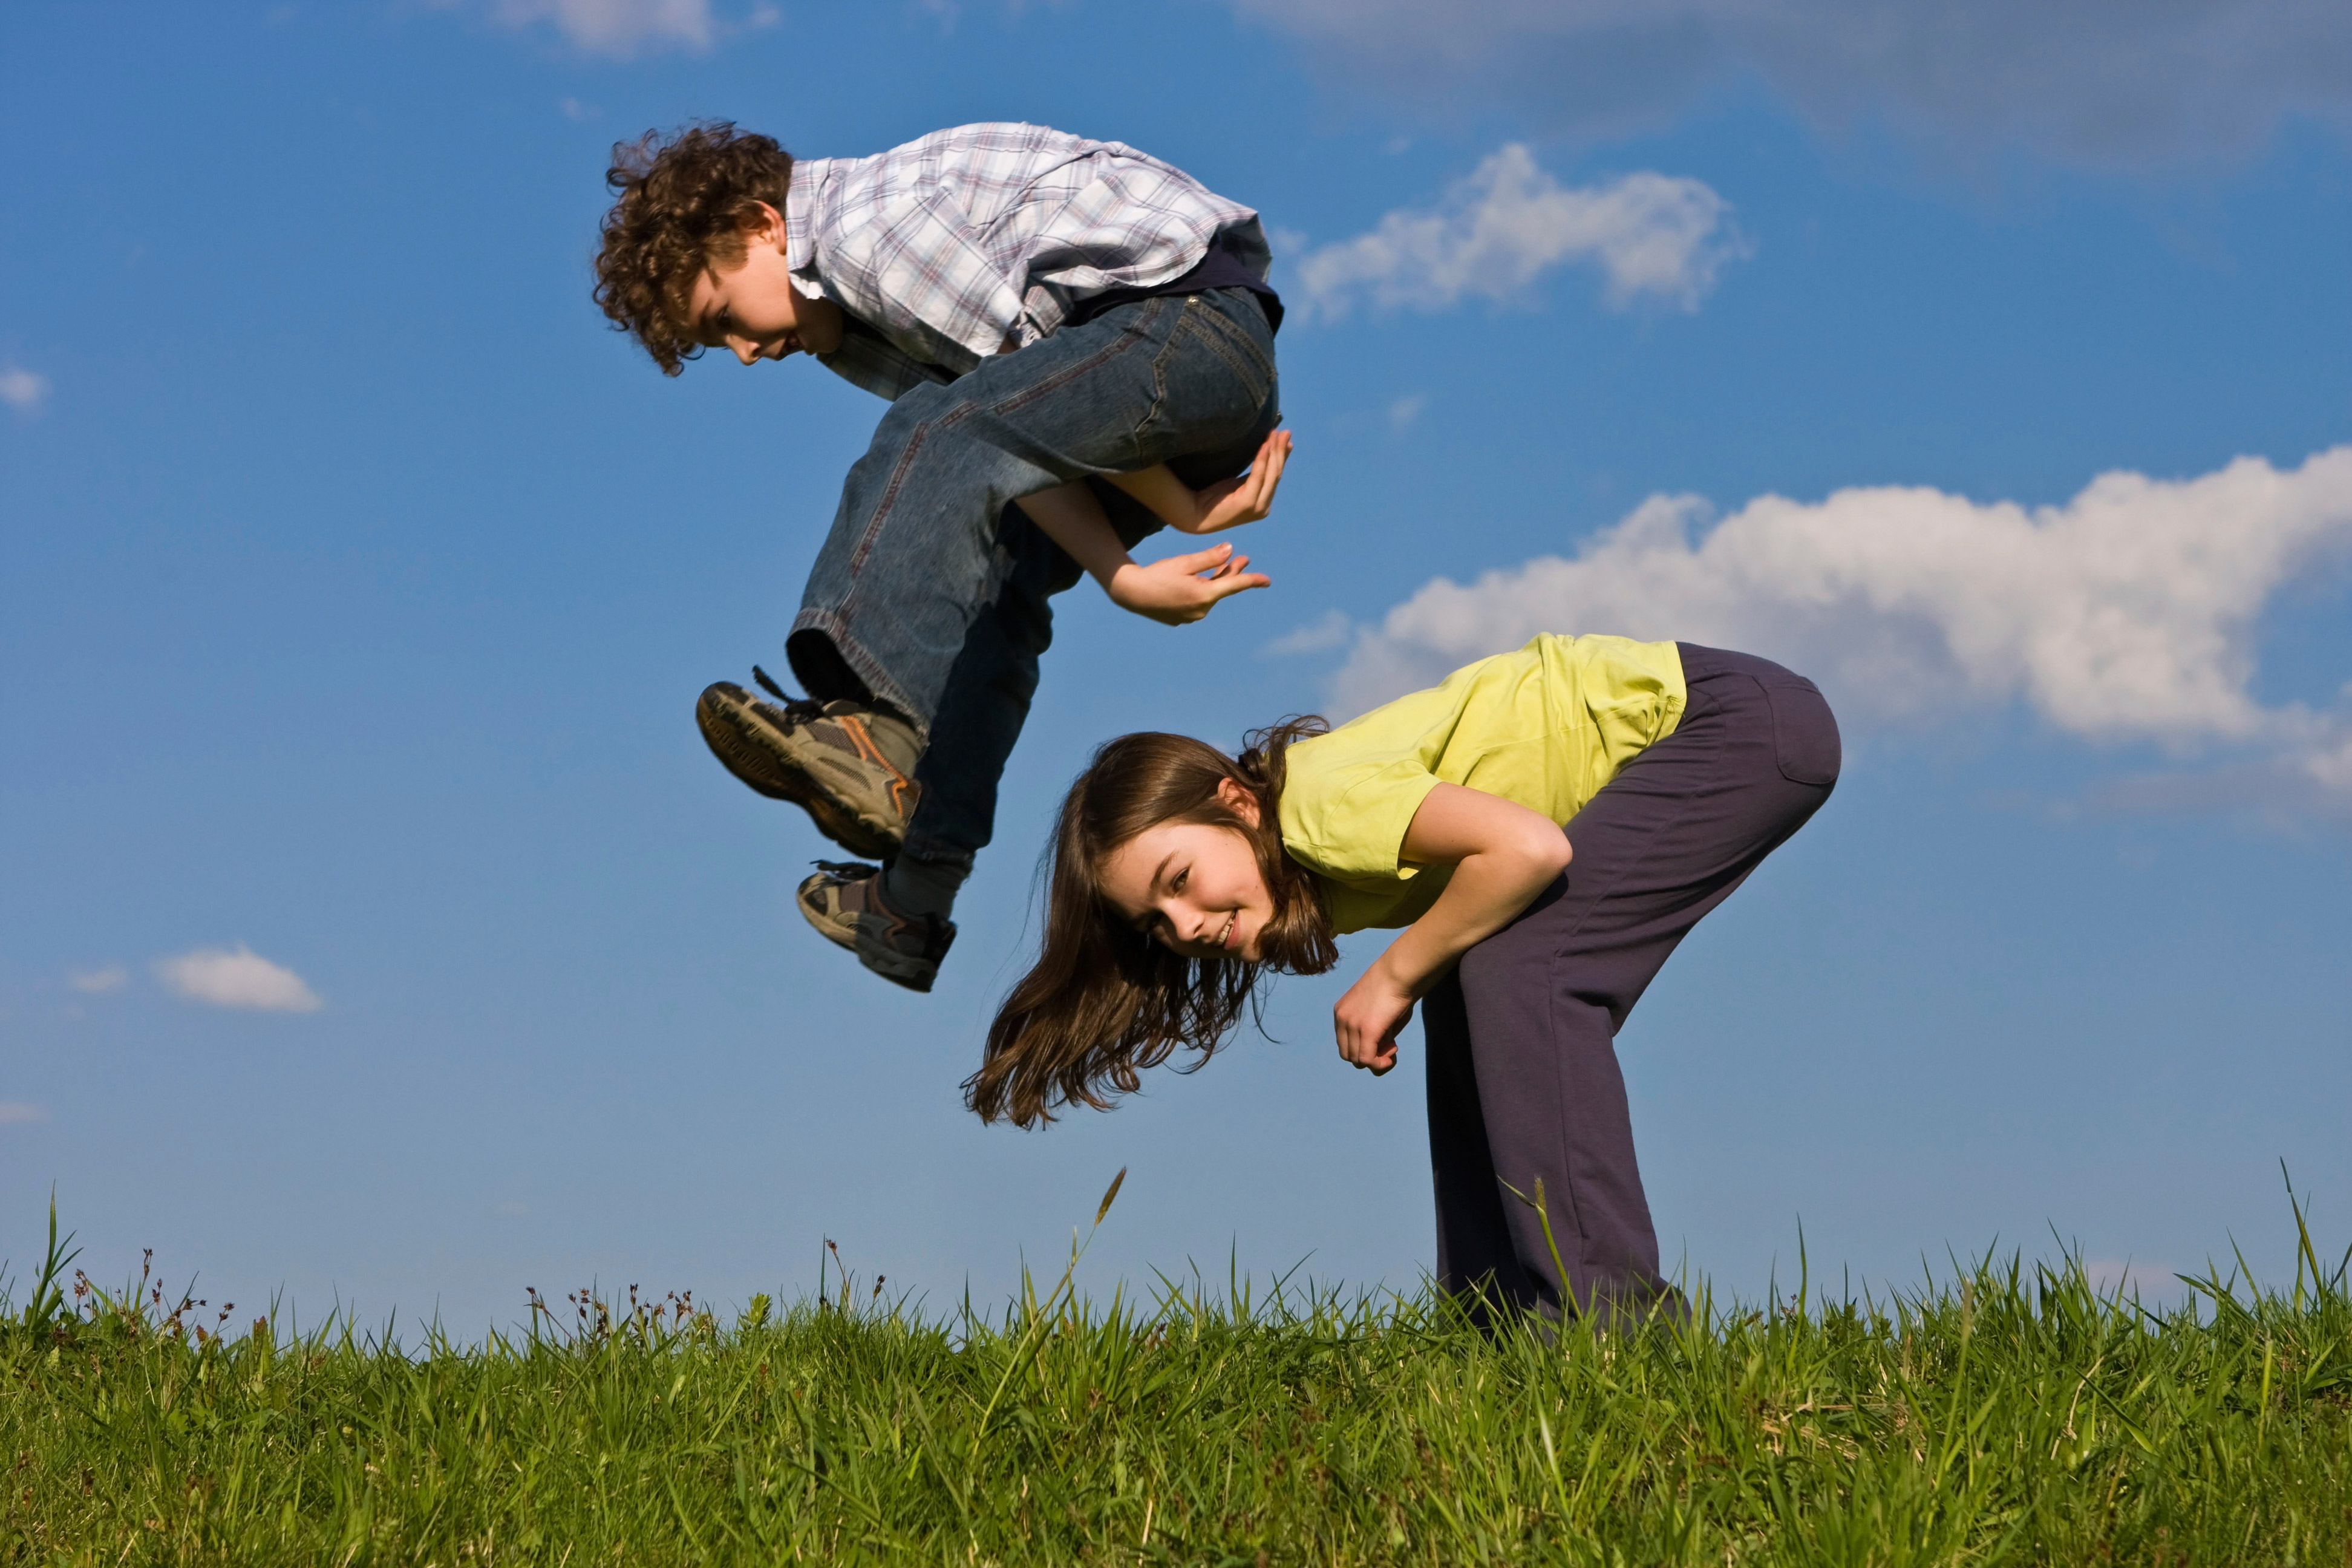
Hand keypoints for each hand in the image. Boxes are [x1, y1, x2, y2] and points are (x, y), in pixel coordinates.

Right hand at [1105, 542, 1270, 625]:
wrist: (1130, 594)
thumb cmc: (1157, 574)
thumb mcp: (1184, 562)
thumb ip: (1209, 557)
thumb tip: (1230, 549)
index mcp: (1205, 595)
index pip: (1235, 585)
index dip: (1252, 580)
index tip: (1267, 580)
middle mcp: (1201, 610)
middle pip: (1222, 588)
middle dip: (1231, 573)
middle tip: (1243, 558)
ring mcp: (1191, 617)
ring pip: (1209, 595)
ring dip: (1214, 581)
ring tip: (1220, 567)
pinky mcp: (1181, 619)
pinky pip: (1196, 603)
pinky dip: (1199, 590)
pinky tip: (1196, 580)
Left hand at [1173, 430, 1293, 534]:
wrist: (1193, 513)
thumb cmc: (1212, 497)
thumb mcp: (1238, 481)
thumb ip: (1255, 471)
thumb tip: (1267, 450)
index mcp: (1262, 501)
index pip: (1275, 475)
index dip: (1282, 456)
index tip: (1285, 438)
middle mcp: (1263, 507)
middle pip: (1276, 473)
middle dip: (1280, 451)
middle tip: (1285, 431)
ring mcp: (1257, 507)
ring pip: (1271, 475)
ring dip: (1274, 452)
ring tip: (1275, 434)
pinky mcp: (1247, 504)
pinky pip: (1257, 476)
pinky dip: (1262, 460)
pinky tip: (1264, 446)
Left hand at [1333, 967, 1414, 1074]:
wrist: (1399, 972)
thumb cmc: (1394, 987)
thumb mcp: (1376, 1013)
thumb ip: (1374, 1032)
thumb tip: (1380, 1052)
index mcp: (1341, 1012)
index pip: (1344, 1043)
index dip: (1364, 1049)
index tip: (1382, 1040)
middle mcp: (1341, 1019)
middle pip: (1348, 1055)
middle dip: (1369, 1057)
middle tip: (1389, 1046)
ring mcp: (1352, 1025)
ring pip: (1357, 1060)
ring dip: (1376, 1061)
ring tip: (1392, 1047)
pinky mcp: (1367, 1031)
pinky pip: (1367, 1059)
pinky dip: (1379, 1064)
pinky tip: (1391, 1057)